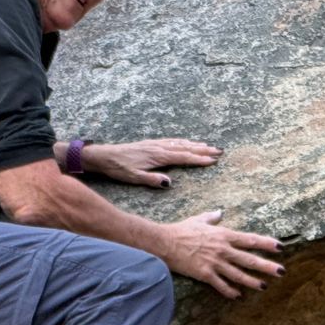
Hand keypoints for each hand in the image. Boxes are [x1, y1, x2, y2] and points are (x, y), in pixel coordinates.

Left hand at [89, 138, 219, 187]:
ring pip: (180, 143)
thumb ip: (152, 179)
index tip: (213, 160)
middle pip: (186, 147)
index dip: (199, 159)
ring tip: (209, 146)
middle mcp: (159, 147)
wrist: (104, 156)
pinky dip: (183, 141)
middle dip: (203, 150)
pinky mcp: (151, 144)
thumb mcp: (134, 177)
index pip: (183, 157)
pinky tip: (187, 142)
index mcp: (158, 156)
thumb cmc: (118, 168)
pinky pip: (172, 141)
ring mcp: (156, 144)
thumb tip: (170, 182)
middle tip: (219, 151)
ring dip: (196, 144)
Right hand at [161, 211, 283, 298]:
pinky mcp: (205, 274)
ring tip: (264, 286)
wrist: (164, 243)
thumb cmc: (181, 230)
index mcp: (223, 235)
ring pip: (238, 274)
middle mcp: (223, 250)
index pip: (250, 240)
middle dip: (267, 266)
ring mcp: (215, 263)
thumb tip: (219, 212)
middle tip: (282, 271)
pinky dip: (230, 291)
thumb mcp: (199, 219)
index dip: (266, 243)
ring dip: (252, 281)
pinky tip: (238, 296)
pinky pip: (221, 285)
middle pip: (249, 259)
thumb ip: (212, 218)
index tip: (280, 247)